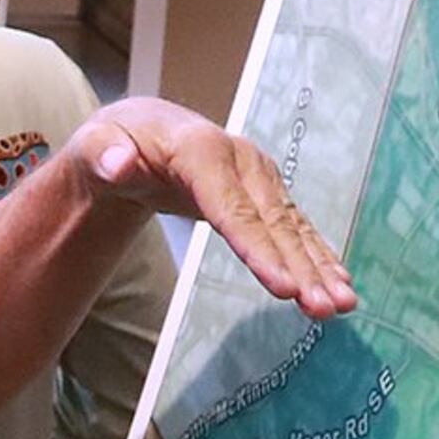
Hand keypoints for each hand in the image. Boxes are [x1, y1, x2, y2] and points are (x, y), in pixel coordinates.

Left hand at [66, 99, 356, 320]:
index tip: (282, 287)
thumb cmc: (115, 142)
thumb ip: (103, 155)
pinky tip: (339, 282)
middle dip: (301, 268)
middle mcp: (241, 160)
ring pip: (292, 227)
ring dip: (320, 267)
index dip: (258, 248)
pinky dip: (318, 255)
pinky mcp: (265, 194)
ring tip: (343, 304)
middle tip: (325, 308)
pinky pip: (295, 228)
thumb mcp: (95, 146)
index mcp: (201, 150)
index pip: (231, 207)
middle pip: (272, 222)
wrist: (144, 130)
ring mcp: (258, 177)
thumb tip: (117, 163)